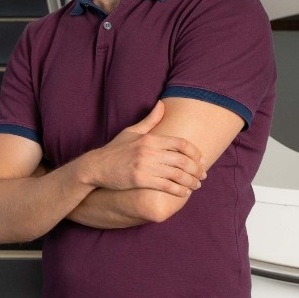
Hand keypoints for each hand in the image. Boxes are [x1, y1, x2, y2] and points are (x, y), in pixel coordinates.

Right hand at [82, 101, 204, 196]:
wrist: (96, 167)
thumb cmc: (115, 150)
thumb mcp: (131, 131)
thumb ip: (150, 120)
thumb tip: (162, 104)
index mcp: (150, 139)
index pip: (181, 144)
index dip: (195, 153)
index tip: (201, 160)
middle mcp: (149, 151)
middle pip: (183, 160)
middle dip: (197, 169)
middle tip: (202, 175)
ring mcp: (145, 166)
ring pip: (177, 175)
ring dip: (191, 181)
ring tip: (196, 185)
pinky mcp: (140, 180)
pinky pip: (166, 186)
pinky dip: (178, 191)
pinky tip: (184, 193)